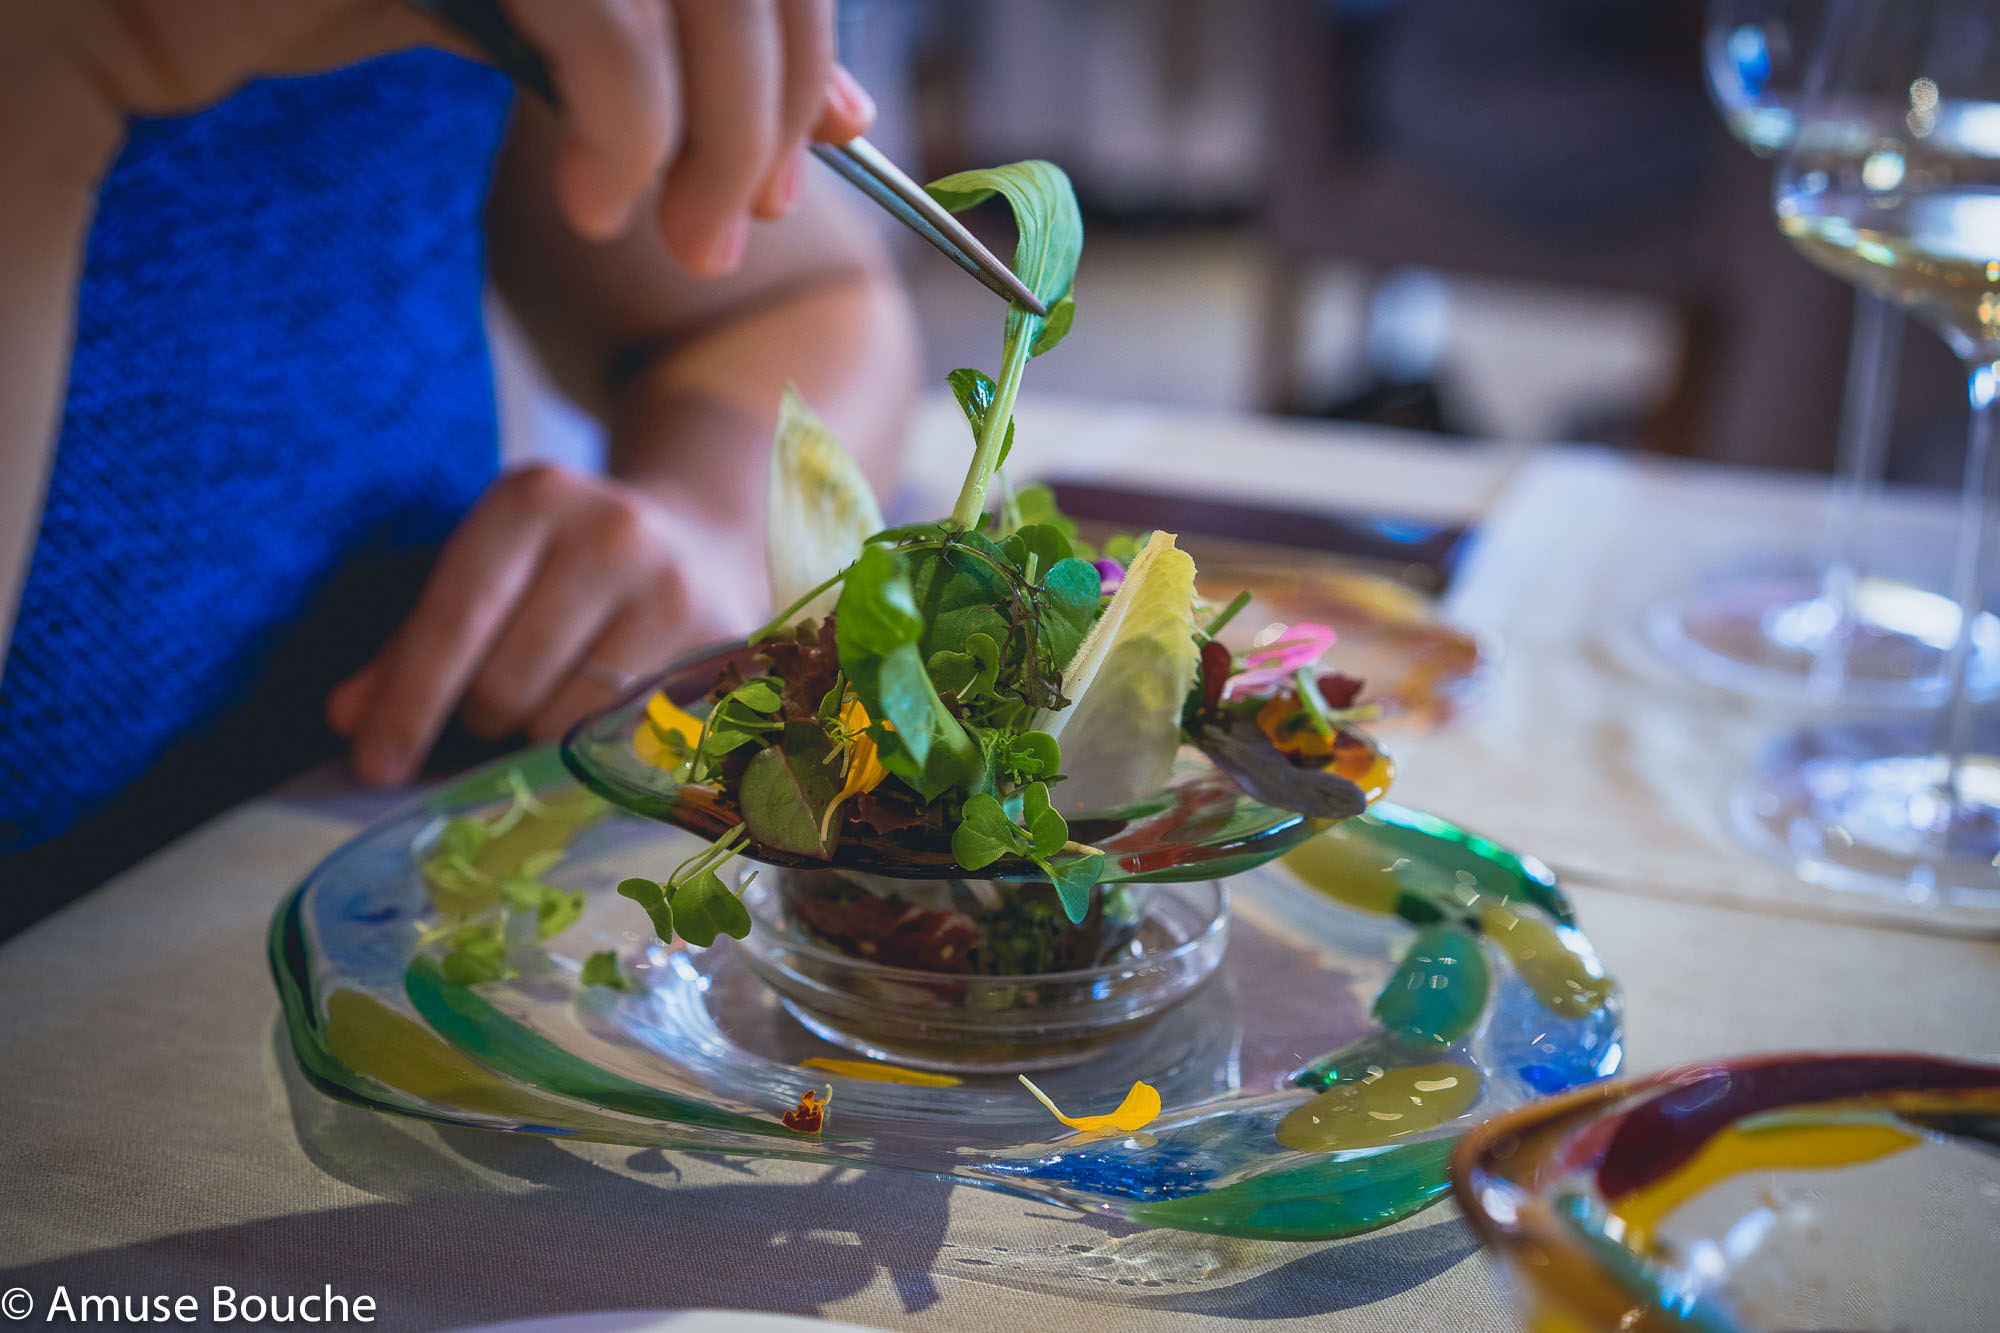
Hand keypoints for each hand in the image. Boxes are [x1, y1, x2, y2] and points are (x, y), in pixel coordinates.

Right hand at [11, 0, 874, 267]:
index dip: (804, 52)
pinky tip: (600, 203)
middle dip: (769, 111)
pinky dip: (629, 128)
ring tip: (684, 241)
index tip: (796, 168)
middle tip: (732, 235)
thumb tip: (848, 118)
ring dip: (714, 139)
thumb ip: (676, 50)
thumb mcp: (542, 19)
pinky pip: (601, 21)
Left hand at [325, 463, 763, 784]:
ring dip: (541, 738)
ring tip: (558, 700)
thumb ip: (415, 643)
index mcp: (533, 499)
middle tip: (494, 708)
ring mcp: (673, 590)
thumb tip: (349, 721)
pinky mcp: (720, 644)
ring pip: (567, 724)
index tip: (375, 765)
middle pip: (504, 684)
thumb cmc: (566, 565)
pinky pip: (630, 739)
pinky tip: (608, 717)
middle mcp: (610, 534)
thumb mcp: (489, 570)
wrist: (701, 537)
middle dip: (481, 717)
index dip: (409, 702)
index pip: (454, 619)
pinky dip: (602, 747)